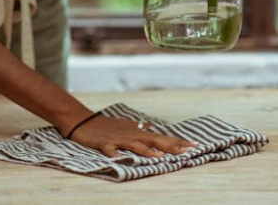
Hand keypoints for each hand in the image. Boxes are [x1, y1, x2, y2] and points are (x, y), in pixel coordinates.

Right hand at [69, 114, 197, 157]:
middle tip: (187, 150)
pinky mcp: (103, 143)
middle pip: (153, 140)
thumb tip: (152, 127)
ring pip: (134, 144)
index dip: (177, 141)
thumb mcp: (125, 125)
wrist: (82, 120)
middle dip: (170, 145)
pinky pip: (109, 149)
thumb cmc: (106, 125)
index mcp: (136, 131)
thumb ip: (140, 128)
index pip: (161, 136)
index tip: (195, 144)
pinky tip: (118, 157)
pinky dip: (114, 152)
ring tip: (159, 157)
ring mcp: (117, 138)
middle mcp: (130, 134)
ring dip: (146, 150)